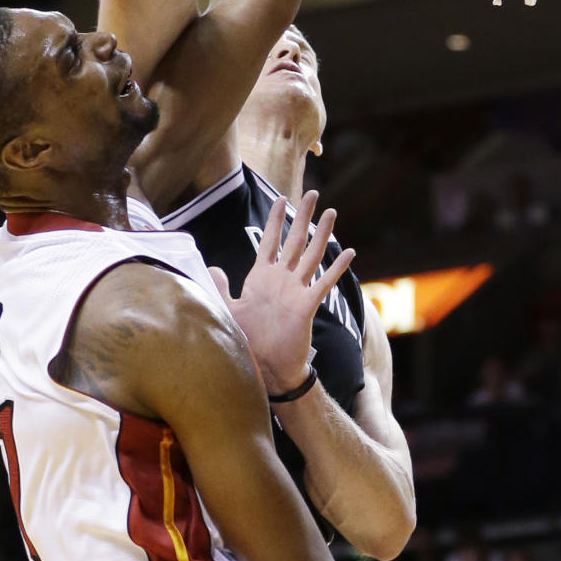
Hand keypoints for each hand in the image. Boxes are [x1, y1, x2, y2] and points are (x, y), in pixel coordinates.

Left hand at [209, 192, 354, 396]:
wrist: (265, 367)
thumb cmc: (248, 339)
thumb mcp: (229, 309)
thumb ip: (222, 287)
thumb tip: (212, 267)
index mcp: (262, 277)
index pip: (270, 240)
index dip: (276, 219)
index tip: (281, 198)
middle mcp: (281, 279)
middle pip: (294, 240)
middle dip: (303, 216)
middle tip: (313, 193)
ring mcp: (296, 290)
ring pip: (311, 255)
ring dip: (322, 234)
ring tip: (333, 212)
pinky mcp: (307, 305)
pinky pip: (324, 283)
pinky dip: (336, 268)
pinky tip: (349, 253)